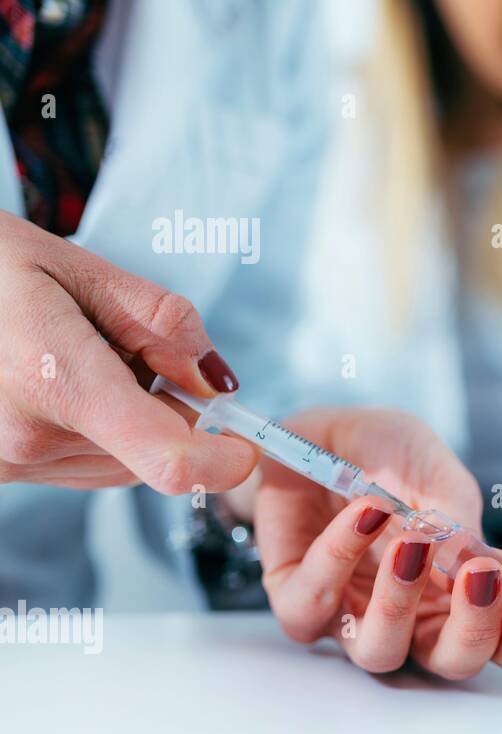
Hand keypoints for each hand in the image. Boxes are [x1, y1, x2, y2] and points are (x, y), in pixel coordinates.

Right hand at [0, 211, 256, 490]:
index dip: (223, 460)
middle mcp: (29, 438)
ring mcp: (8, 463)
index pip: (169, 459)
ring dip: (126, 416)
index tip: (246, 443)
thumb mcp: (83, 269)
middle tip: (114, 345)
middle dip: (163, 403)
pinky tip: (49, 381)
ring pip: (125, 460)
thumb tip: (217, 382)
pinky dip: (92, 429)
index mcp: (57, 379)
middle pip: (156, 448)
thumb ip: (164, 324)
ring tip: (69, 356)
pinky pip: (85, 463)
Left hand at [255, 408, 501, 676]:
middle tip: (482, 577)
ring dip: (401, 601)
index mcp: (459, 595)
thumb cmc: (389, 456)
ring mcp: (355, 616)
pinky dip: (342, 555)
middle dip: (473, 631)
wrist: (320, 430)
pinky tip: (366, 512)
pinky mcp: (298, 600)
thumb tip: (488, 565)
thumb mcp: (436, 470)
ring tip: (413, 543)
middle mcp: (413, 618)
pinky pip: (315, 601)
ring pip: (380, 651)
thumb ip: (458, 516)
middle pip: (451, 663)